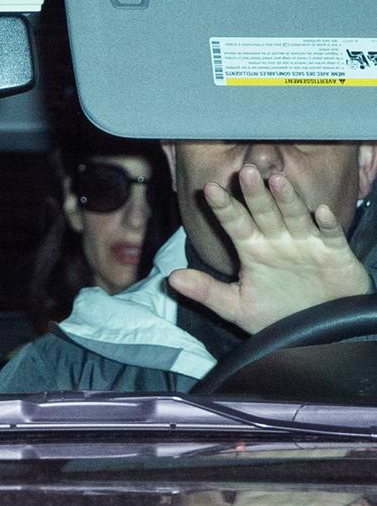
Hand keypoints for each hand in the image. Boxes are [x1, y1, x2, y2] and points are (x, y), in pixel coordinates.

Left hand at [168, 165, 370, 333]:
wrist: (316, 333)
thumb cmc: (277, 315)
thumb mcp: (236, 307)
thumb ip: (206, 291)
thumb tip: (171, 278)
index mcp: (252, 249)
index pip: (234, 223)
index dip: (223, 207)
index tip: (209, 188)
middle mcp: (277, 240)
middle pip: (264, 212)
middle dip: (255, 194)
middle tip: (244, 172)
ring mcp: (306, 244)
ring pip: (295, 216)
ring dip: (287, 199)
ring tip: (277, 180)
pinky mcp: (334, 253)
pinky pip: (331, 236)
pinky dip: (326, 224)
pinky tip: (320, 211)